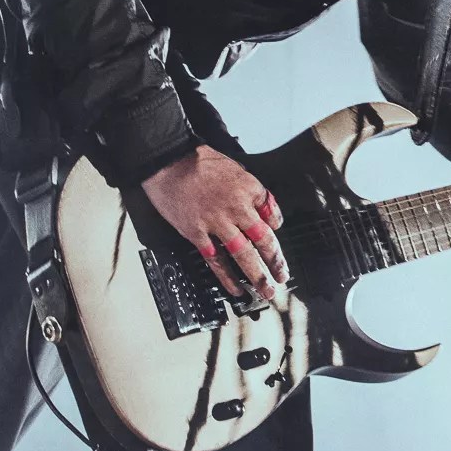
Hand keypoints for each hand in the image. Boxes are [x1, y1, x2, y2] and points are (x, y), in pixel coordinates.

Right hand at [141, 147, 286, 299]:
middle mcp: (237, 208)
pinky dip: (227, 277)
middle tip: (282, 276)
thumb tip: (263, 207)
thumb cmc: (198, 161)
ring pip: (243, 254)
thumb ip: (250, 190)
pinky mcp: (197, 233)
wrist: (168, 162)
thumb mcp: (235, 167)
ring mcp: (217, 223)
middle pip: (263, 239)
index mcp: (249, 189)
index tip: (276, 235)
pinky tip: (236, 288)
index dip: (276, 226)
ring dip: (257, 275)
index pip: (273, 214)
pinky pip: (216, 260)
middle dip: (276, 261)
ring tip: (266, 289)